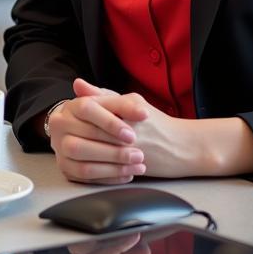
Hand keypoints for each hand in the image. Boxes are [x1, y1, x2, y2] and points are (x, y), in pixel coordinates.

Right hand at [47, 79, 147, 184]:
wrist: (82, 126)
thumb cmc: (101, 114)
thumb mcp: (113, 103)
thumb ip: (126, 105)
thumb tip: (142, 112)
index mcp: (72, 106)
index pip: (87, 110)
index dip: (110, 123)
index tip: (132, 135)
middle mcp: (61, 126)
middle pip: (83, 141)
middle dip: (115, 151)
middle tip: (138, 155)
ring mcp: (61, 148)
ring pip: (83, 163)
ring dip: (113, 168)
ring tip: (136, 166)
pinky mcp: (65, 166)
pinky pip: (85, 177)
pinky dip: (109, 178)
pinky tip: (126, 174)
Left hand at [70, 79, 196, 178]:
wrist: (185, 147)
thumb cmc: (157, 123)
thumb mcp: (132, 102)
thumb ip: (104, 94)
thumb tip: (77, 84)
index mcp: (126, 106)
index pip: (90, 106)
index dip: (77, 113)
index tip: (72, 117)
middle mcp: (128, 126)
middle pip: (88, 130)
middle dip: (76, 133)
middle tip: (68, 136)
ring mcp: (131, 147)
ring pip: (93, 150)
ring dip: (82, 151)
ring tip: (76, 149)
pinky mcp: (134, 166)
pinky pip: (104, 169)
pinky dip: (93, 168)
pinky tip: (88, 164)